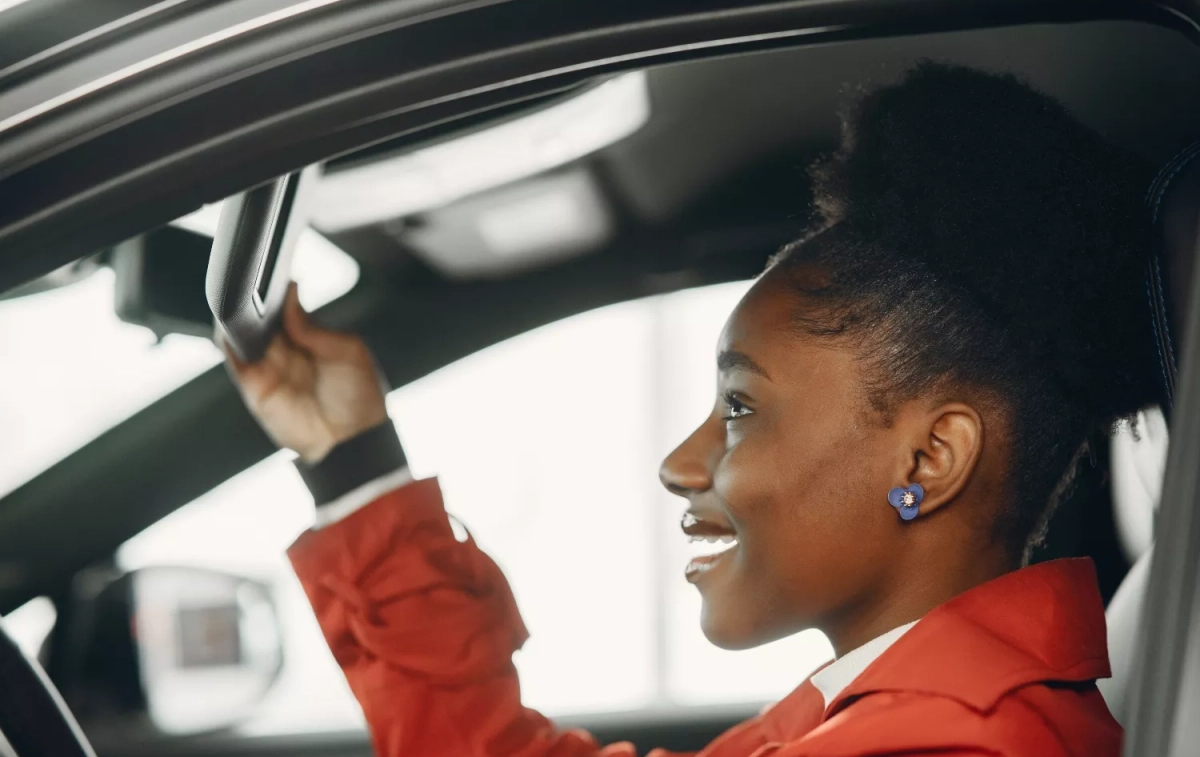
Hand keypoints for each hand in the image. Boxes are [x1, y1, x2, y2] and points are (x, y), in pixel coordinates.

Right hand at [222, 283, 389, 462]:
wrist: (353, 440)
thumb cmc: (360, 398)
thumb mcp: (348, 352)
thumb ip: (314, 327)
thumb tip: (291, 296)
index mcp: (311, 337)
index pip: (285, 307)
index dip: (276, 292)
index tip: (271, 276)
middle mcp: (287, 350)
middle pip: (260, 317)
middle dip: (254, 302)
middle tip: (253, 288)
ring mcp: (269, 367)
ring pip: (242, 335)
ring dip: (237, 319)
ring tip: (241, 306)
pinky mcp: (255, 388)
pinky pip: (235, 361)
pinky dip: (228, 343)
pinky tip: (231, 330)